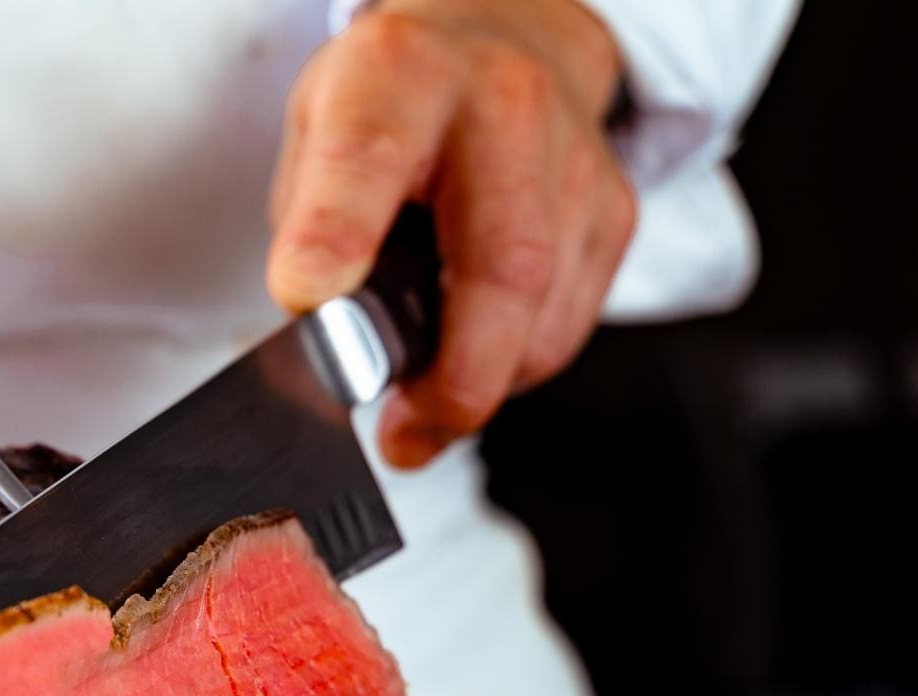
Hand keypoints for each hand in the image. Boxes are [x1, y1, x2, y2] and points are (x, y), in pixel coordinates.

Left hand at [266, 0, 633, 467]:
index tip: (304, 298)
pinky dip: (515, 365)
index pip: (368, 157)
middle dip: (453, 376)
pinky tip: (475, 358)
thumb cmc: (392, 103)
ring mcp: (573, 159)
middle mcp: (502, 106)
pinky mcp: (614, 209)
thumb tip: (319, 345)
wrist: (499, 38)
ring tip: (423, 409)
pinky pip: (569, 323)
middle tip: (403, 434)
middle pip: (501, 264)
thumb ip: (309, 229)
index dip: (336, 234)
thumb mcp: (318, 132)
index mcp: (401, 75)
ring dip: (481, 387)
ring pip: (546, 314)